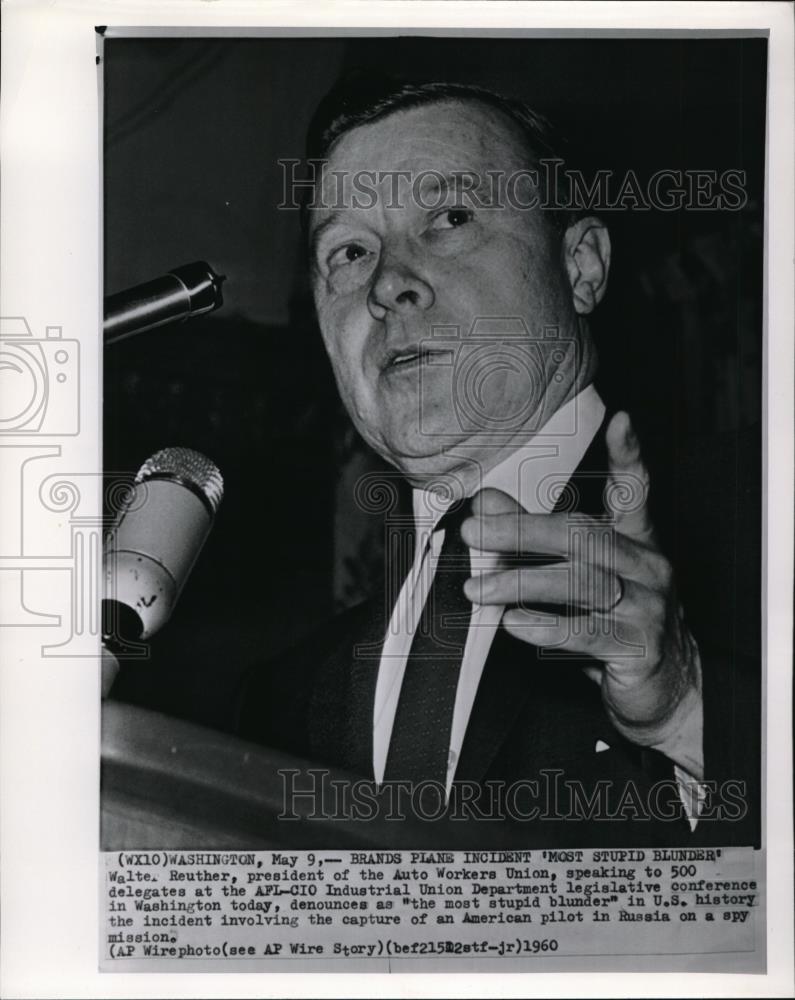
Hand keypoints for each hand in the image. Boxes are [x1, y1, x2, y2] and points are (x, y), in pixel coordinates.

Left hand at [461, 411, 702, 776]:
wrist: (662, 687)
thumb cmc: (614, 620)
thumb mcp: (577, 575)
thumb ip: (533, 538)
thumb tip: (487, 503)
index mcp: (636, 541)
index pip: (636, 491)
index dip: (629, 456)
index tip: (621, 421)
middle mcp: (647, 567)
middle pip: (584, 537)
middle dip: (522, 532)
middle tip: (474, 531)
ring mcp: (648, 607)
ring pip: (581, 584)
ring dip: (521, 584)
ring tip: (477, 588)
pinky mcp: (639, 647)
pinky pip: (588, 631)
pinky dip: (547, 626)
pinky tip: (514, 622)